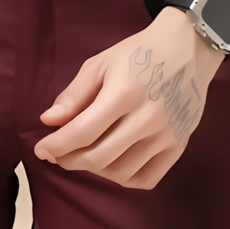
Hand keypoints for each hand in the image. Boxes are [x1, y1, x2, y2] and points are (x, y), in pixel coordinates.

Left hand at [33, 10, 221, 188]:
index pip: (81, 133)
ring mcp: (167, 135)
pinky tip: (114, 162)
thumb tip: (49, 121)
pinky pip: (146, 179)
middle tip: (59, 153)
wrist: (188, 49)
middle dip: (69, 160)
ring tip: (87, 152)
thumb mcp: (100, 64)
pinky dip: (124, 177)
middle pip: (98, 158)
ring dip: (95, 169)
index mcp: (124, 93)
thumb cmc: (140, 54)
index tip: (41, 149)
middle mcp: (148, 117)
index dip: (55, 146)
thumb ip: (73, 95)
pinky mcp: (179, 145)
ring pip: (119, 173)